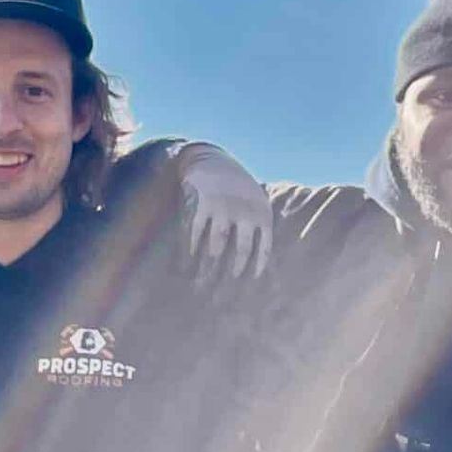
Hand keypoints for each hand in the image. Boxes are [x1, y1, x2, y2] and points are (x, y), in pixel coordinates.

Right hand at [175, 141, 270, 285]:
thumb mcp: (256, 204)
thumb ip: (258, 229)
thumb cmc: (238, 191)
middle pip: (241, 249)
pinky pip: (198, 230)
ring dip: (209, 264)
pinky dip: (192, 247)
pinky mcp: (205, 202)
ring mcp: (225, 207)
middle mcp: (246, 211)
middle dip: (234, 271)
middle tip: (225, 289)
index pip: (263, 247)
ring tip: (203, 280)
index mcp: (262, 214)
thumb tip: (262, 266)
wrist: (214, 162)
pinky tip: (188, 260)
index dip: (257, 267)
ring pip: (217, 243)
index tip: (250, 284)